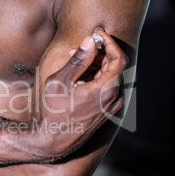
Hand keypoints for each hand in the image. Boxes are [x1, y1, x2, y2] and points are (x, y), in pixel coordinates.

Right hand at [39, 30, 127, 156]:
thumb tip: (90, 41)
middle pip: (116, 66)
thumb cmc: (55, 112)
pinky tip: (80, 79)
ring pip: (112, 77)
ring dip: (97, 66)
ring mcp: (113, 106)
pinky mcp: (108, 111)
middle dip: (99, 54)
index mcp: (107, 90)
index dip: (109, 42)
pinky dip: (98, 78)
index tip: (97, 35)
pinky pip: (109, 87)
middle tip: (79, 50)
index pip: (119, 58)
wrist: (56, 140)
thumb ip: (78, 60)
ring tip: (75, 65)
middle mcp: (115, 99)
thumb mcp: (60, 82)